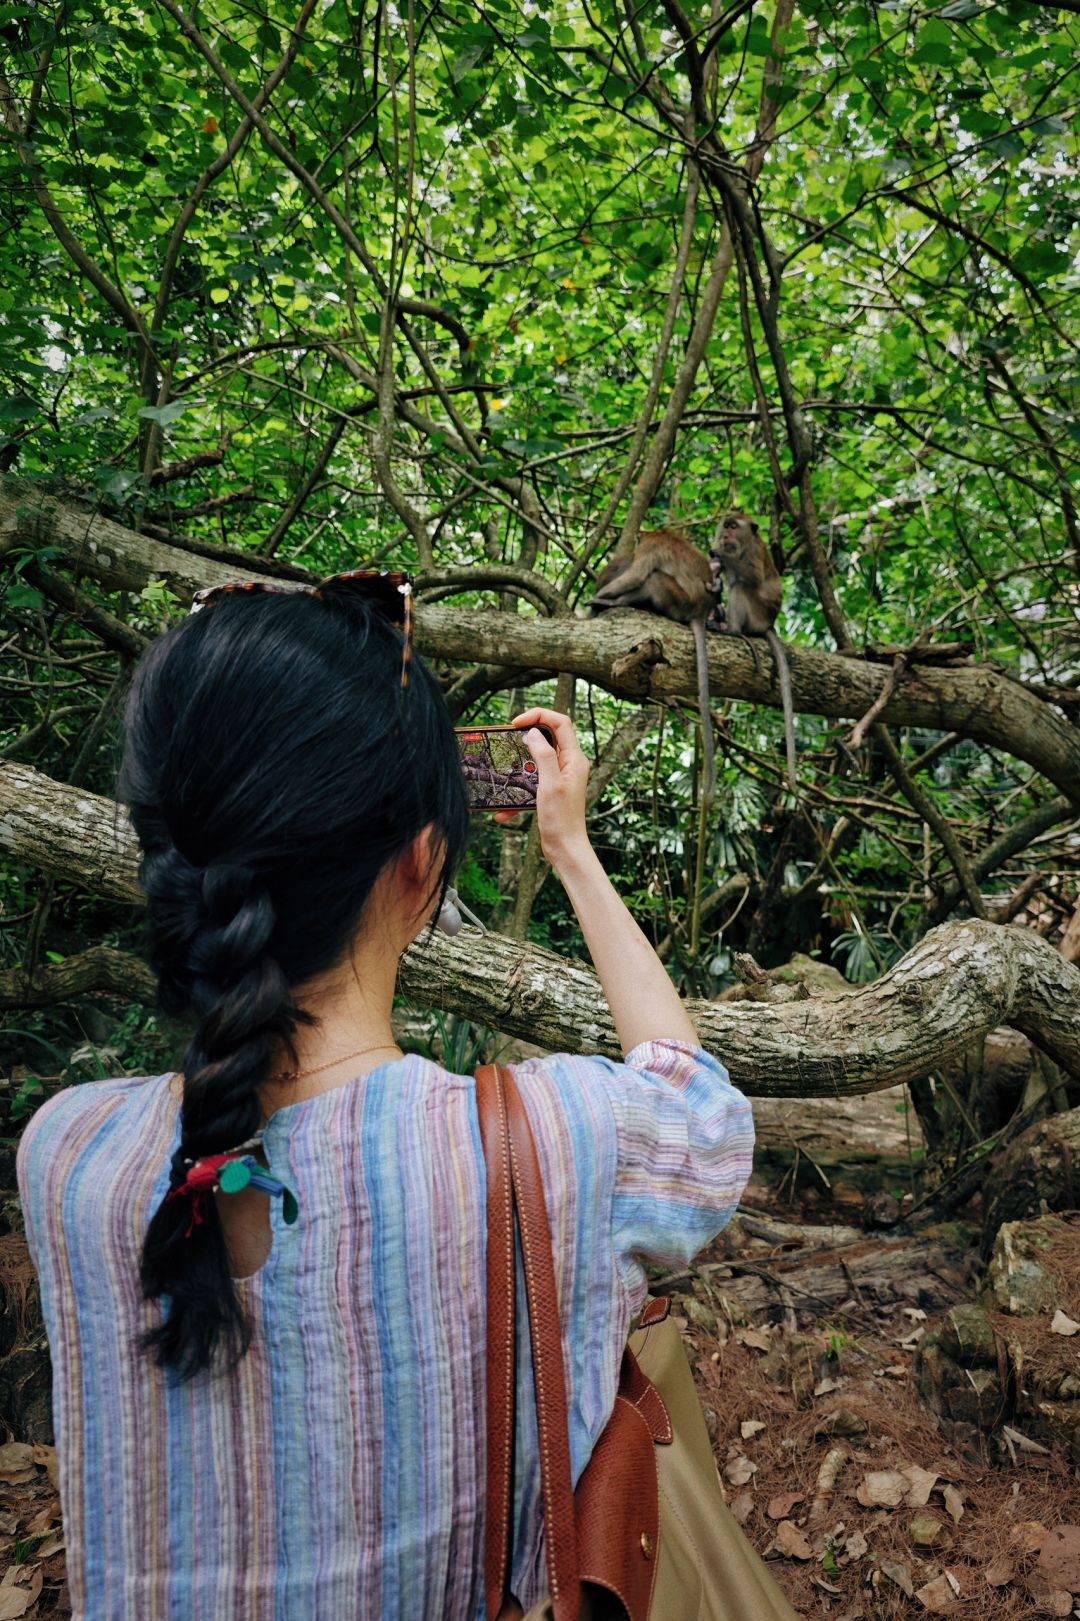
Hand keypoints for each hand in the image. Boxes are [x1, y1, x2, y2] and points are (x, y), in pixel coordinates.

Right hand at [493, 709, 589, 865]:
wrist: (565, 849)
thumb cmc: (561, 819)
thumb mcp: (550, 784)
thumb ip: (543, 755)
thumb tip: (532, 733)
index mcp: (574, 758)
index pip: (560, 723)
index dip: (538, 715)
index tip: (516, 722)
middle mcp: (569, 764)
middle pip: (547, 737)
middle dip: (525, 738)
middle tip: (507, 741)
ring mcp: (559, 777)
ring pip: (535, 761)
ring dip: (518, 768)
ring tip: (504, 775)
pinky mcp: (550, 790)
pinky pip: (530, 783)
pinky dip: (517, 794)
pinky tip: (503, 811)